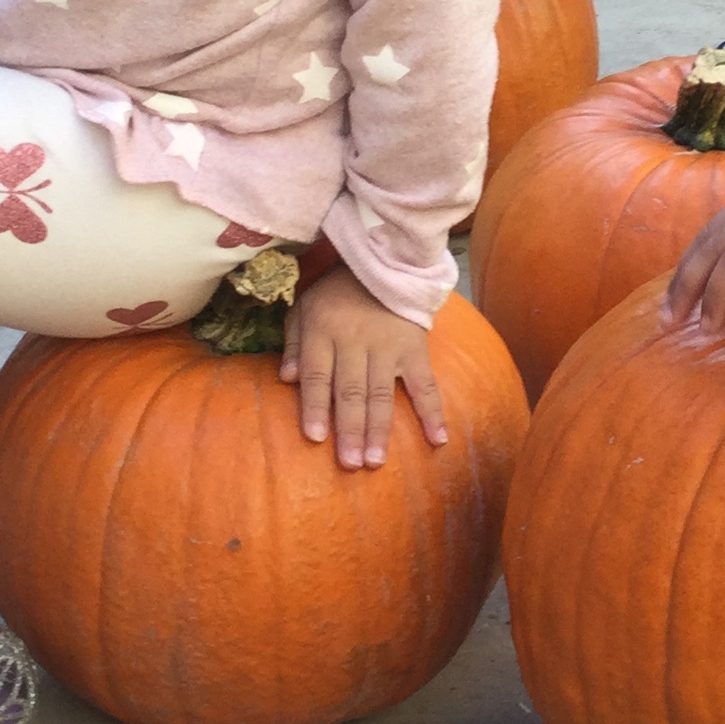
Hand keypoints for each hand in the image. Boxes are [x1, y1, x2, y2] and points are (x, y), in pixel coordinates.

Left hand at [281, 264, 447, 469]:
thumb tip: (287, 379)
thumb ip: (295, 342)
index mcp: (324, 331)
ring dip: (379, 429)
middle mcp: (355, 342)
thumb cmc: (338, 291)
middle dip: (350, 429)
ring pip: (382, 393)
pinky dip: (432, 412)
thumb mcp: (305, 306)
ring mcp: (388, 346)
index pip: (318, 375)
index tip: (315, 437)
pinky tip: (437, 439)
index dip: (315, 406)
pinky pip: (425, 383)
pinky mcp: (415, 348)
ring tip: (375, 460)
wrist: (384, 260)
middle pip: (351, 390)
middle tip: (350, 463)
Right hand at [663, 168, 724, 328]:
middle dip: (685, 286)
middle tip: (668, 324)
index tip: (708, 330)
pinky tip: (690, 276)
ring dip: (684, 271)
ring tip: (668, 308)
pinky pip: (716, 224)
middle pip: (710, 246)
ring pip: (707, 232)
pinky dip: (698, 252)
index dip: (718, 296)